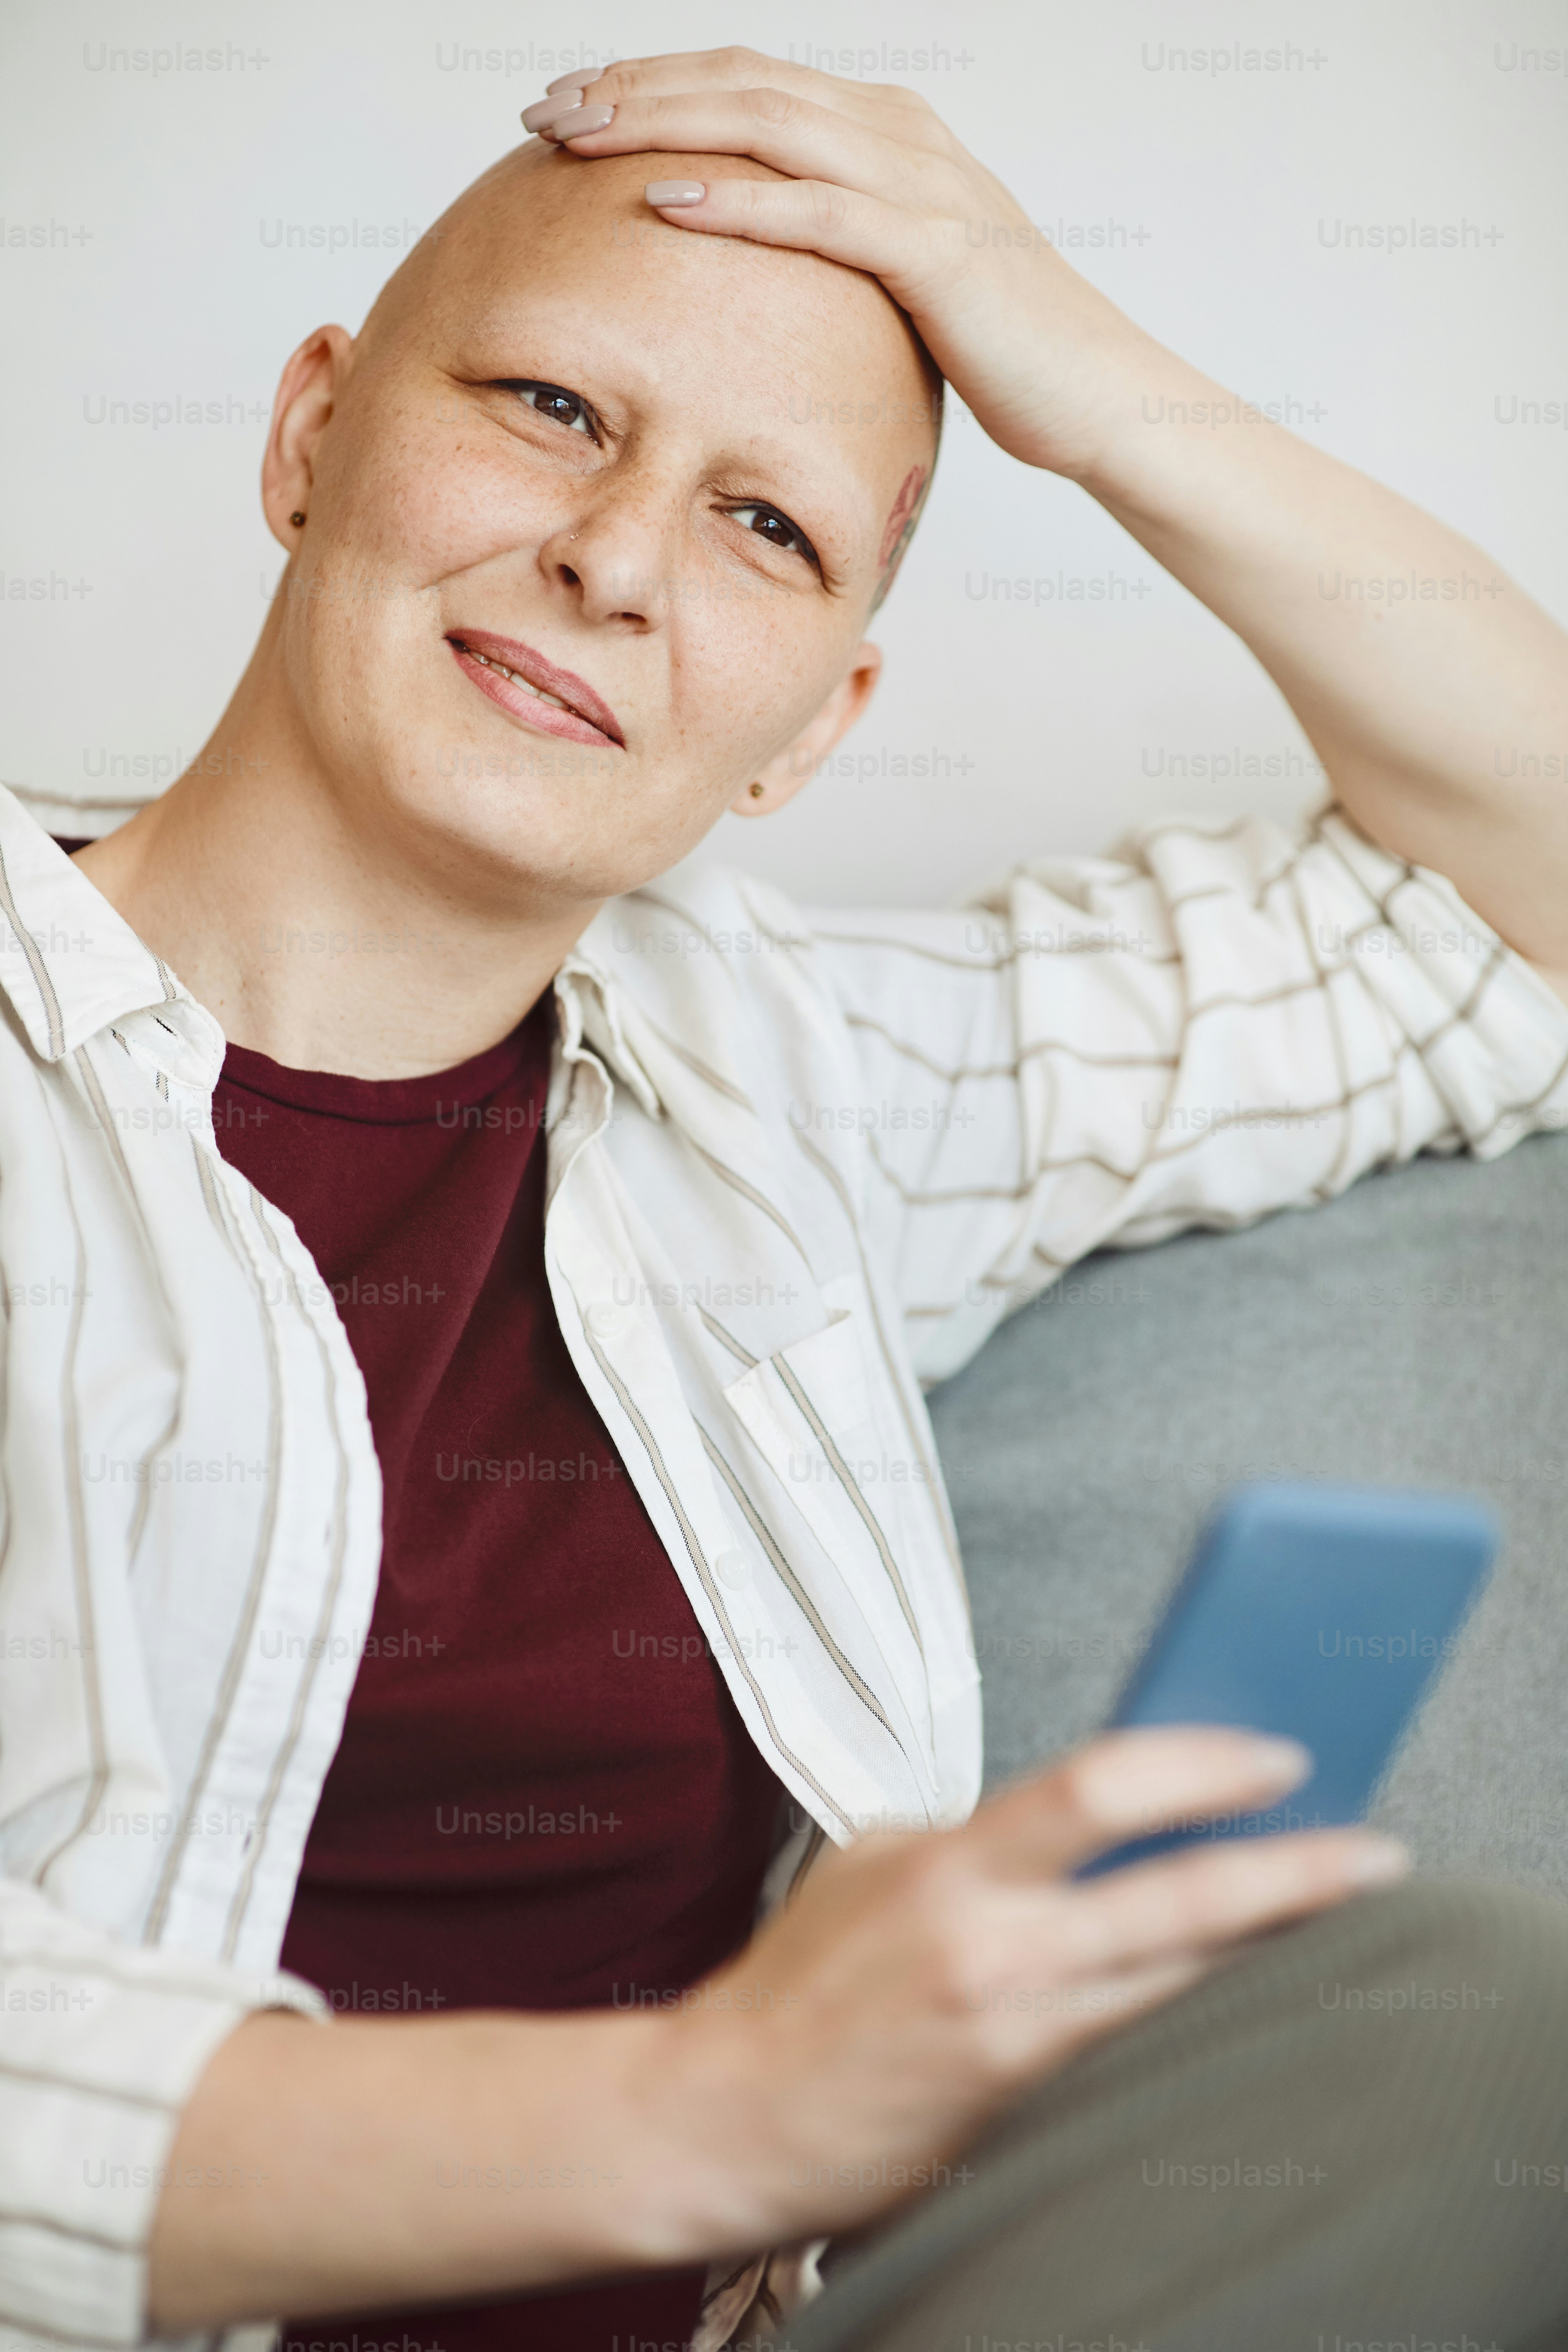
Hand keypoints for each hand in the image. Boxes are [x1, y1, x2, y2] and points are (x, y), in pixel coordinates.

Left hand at [520, 46, 1146, 479]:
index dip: (652, 81)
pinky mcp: (934, 248)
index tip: (571, 103)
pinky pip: (819, 212)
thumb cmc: (997, 350)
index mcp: (885, 131)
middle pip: (741, 82)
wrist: (1095, 393)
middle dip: (634, 88)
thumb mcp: (898, 277)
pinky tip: (666, 201)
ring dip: (663, 124)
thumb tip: (757, 252)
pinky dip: (739, 202)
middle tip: (545, 108)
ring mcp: (920, 184)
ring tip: (579, 136)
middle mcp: (899, 133)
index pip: (746, 80)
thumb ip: (836, 241)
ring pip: (767, 125)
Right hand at [628, 1725, 1406, 2247]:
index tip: (1272, 1755)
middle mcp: (990, 1939)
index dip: (1197, 1763)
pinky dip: (1208, 2005)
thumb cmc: (800, 1984)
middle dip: (1291, 1868)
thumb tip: (1077, 1813)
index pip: (1096, 1786)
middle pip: (1176, 1892)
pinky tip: (1255, 1987)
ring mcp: (1013, 2022)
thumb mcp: (876, 1865)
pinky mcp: (1020, 2093)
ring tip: (1339, 1909)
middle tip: (1369, 1848)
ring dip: (1274, 1940)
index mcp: (949, 1861)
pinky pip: (1143, 2039)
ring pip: (1182, 1974)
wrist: (733, 2110)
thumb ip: (974, 1837)